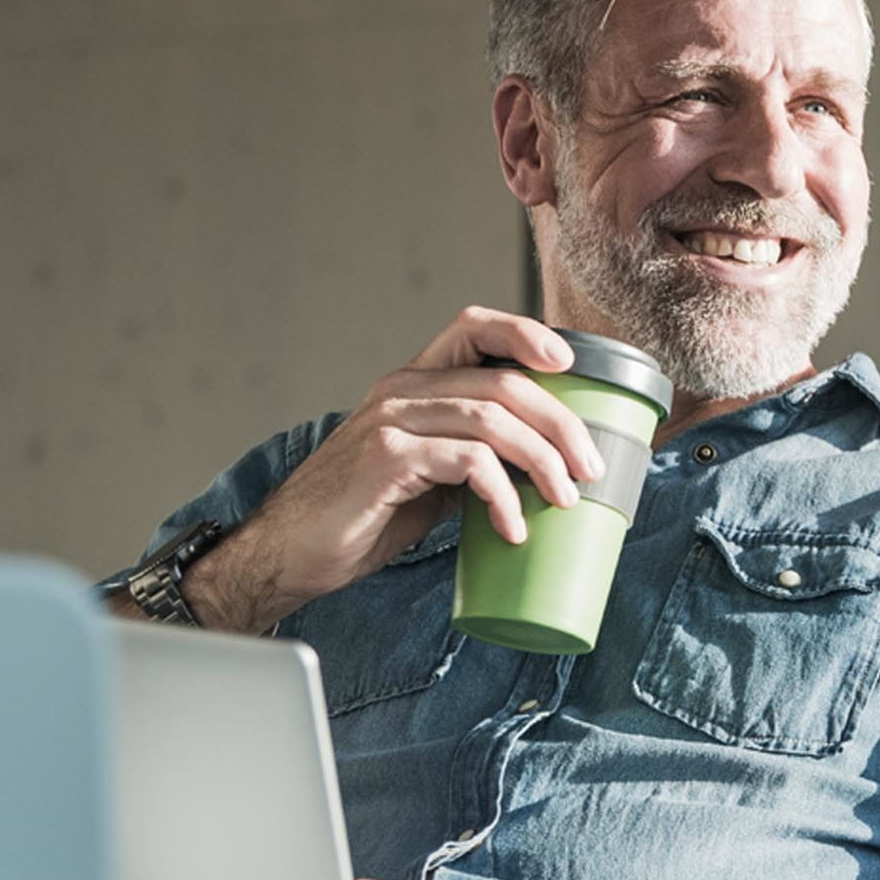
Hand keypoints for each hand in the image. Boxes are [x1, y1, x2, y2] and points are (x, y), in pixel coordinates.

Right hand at [184, 307, 604, 632]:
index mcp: (412, 383)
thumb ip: (470, 456)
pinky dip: (502, 496)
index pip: (472, 326)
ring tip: (564, 499)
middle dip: (560, 424)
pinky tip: (513, 528)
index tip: (569, 365)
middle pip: (502, 380)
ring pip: (491, 418)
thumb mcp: (427, 475)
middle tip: (590, 468)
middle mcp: (401, 389)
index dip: (524, 333)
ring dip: (541, 460)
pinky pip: (467, 461)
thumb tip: (541, 468)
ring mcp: (391, 421)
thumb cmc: (360, 516)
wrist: (289, 553)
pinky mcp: (386, 459)